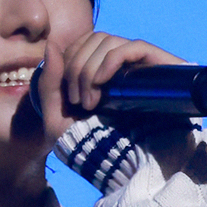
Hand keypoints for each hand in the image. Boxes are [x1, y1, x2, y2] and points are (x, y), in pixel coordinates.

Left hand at [38, 31, 184, 134]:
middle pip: (92, 39)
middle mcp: (122, 62)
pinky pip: (132, 47)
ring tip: (91, 103)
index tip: (70, 97)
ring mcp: (140, 63)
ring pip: (108, 41)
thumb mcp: (60, 121)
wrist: (132, 167)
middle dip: (76, 68)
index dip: (68, 61)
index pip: (82, 43)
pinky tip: (102, 84)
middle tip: (79, 103)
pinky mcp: (157, 67)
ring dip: (90, 69)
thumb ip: (50, 84)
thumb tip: (51, 45)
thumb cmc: (94, 147)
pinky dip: (110, 61)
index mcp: (102, 69)